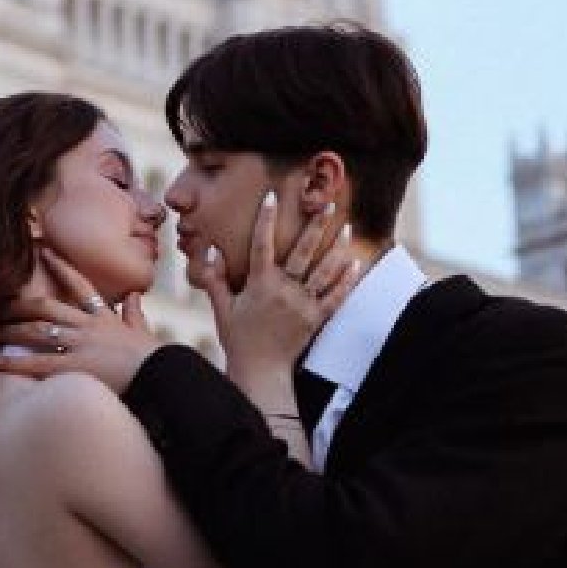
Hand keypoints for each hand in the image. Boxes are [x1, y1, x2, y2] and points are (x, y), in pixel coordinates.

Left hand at [0, 248, 164, 392]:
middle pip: (47, 307)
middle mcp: (88, 326)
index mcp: (105, 317)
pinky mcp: (75, 367)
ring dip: (12, 331)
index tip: (44, 252)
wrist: (163, 376)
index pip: (80, 285)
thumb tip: (136, 295)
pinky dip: (16, 363)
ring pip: (38, 331)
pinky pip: (39, 363)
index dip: (61, 267)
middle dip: (21, 305)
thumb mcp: (144, 331)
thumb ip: (136, 313)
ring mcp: (80, 345)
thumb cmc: (155, 359)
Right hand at [199, 194, 359, 393]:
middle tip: (326, 204)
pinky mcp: (316, 319)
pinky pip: (336, 297)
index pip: (262, 244)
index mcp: (259, 284)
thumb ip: (215, 279)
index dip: (265, 219)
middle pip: (302, 251)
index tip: (272, 196)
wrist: (260, 371)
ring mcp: (303, 304)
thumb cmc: (238, 339)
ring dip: (336, 247)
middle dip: (315, 225)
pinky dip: (347, 280)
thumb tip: (210, 251)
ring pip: (324, 270)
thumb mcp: (222, 308)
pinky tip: (356, 263)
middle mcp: (283, 290)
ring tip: (346, 226)